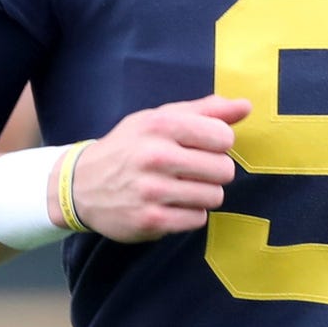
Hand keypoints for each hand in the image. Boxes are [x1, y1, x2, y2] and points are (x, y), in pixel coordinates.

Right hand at [69, 96, 251, 242]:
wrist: (81, 185)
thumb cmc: (129, 147)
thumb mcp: (159, 119)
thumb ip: (205, 111)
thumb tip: (246, 106)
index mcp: (160, 126)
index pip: (223, 136)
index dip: (220, 143)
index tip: (204, 146)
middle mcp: (155, 157)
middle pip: (224, 169)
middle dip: (214, 171)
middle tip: (192, 170)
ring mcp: (152, 191)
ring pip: (214, 196)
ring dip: (203, 194)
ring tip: (181, 188)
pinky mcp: (151, 220)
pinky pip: (198, 219)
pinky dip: (190, 214)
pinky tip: (171, 205)